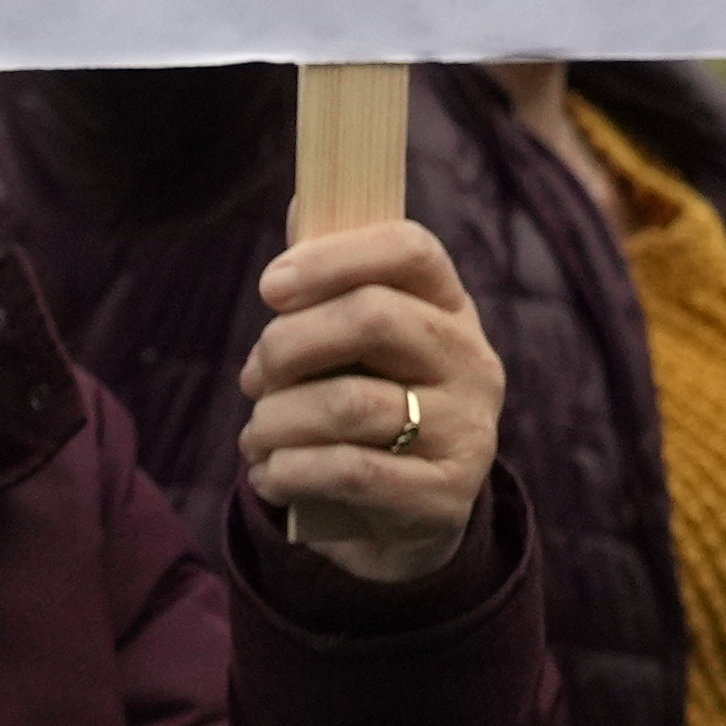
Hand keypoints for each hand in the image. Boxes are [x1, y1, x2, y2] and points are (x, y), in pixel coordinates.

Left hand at [235, 214, 503, 577]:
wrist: (408, 521)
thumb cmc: (371, 408)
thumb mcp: (358, 347)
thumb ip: (332, 282)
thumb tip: (300, 203)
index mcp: (451, 309)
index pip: (410, 249)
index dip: (332, 258)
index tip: (269, 287)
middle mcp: (472, 363)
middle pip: (374, 316)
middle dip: (288, 344)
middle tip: (253, 377)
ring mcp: (466, 432)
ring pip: (349, 403)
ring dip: (276, 420)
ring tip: (255, 436)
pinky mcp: (443, 498)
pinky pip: (350, 472)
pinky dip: (289, 471)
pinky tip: (269, 476)